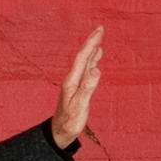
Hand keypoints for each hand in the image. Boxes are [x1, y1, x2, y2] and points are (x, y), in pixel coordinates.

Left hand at [51, 26, 104, 147]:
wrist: (60, 131)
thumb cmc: (70, 120)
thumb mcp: (80, 105)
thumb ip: (88, 87)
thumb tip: (97, 69)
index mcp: (72, 80)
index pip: (83, 58)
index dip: (91, 44)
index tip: (99, 32)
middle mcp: (73, 79)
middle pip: (83, 56)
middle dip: (91, 42)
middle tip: (100, 29)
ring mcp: (75, 83)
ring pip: (85, 62)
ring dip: (92, 50)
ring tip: (98, 40)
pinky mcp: (78, 88)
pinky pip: (86, 70)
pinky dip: (92, 62)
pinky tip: (95, 60)